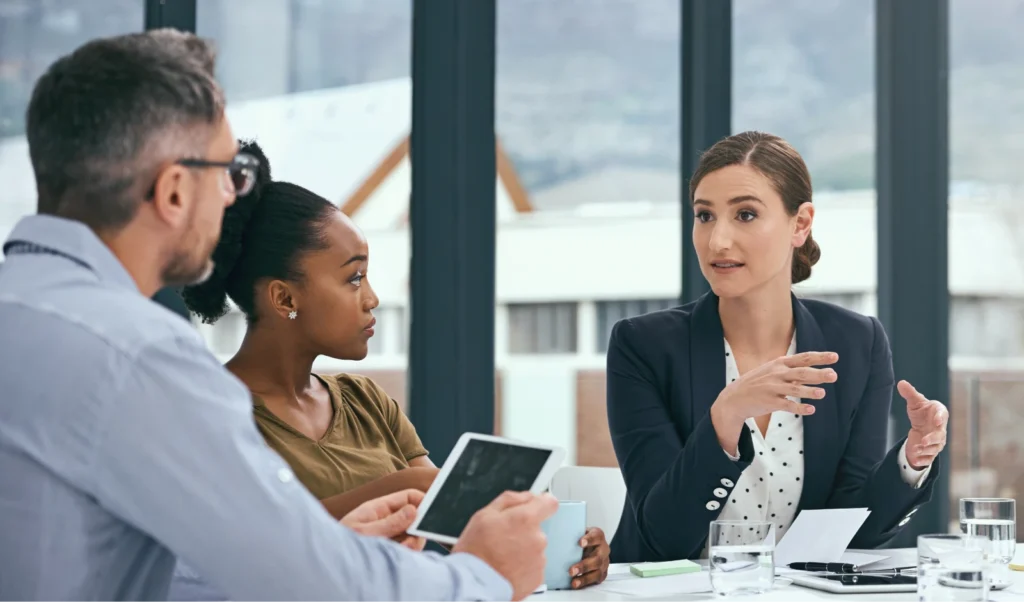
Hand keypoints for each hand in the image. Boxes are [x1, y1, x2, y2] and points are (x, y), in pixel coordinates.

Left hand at [341, 489, 426, 550]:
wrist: (327, 567)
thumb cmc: (339, 546)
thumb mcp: (365, 532)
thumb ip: (390, 522)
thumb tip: (413, 510)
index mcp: (378, 508)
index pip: (407, 496)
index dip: (422, 501)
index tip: (433, 512)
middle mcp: (385, 520)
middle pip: (414, 517)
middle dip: (418, 528)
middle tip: (414, 540)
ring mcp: (388, 535)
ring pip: (413, 535)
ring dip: (413, 543)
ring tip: (402, 551)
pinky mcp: (389, 549)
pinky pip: (406, 549)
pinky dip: (407, 553)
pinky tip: (399, 556)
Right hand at [453, 491, 557, 601]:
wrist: (474, 585)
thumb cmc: (475, 552)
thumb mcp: (483, 515)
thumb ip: (509, 500)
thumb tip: (526, 496)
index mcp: (525, 519)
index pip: (549, 503)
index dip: (541, 503)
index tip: (535, 507)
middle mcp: (537, 538)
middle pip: (536, 528)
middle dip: (523, 532)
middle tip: (502, 540)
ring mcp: (539, 559)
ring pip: (534, 548)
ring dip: (522, 550)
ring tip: (501, 557)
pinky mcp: (537, 577)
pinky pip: (533, 566)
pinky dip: (523, 567)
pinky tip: (507, 568)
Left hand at [569, 527, 609, 588]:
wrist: (588, 545)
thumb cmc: (580, 539)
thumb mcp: (577, 533)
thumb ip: (570, 535)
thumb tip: (552, 536)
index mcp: (598, 536)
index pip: (596, 536)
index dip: (589, 540)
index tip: (580, 543)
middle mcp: (603, 549)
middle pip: (597, 558)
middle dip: (584, 566)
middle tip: (571, 570)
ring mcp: (604, 562)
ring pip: (598, 572)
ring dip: (585, 578)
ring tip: (573, 582)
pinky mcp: (602, 573)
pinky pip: (596, 580)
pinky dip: (586, 583)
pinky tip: (577, 585)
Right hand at [710, 351, 838, 453]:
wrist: (734, 398)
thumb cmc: (757, 383)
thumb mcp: (772, 371)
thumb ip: (792, 371)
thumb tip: (815, 371)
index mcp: (779, 364)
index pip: (803, 358)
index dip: (819, 357)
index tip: (835, 357)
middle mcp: (777, 374)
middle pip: (801, 372)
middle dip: (818, 374)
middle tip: (834, 376)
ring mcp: (772, 388)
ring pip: (794, 388)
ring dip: (809, 391)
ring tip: (823, 394)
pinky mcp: (769, 402)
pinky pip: (787, 405)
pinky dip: (799, 407)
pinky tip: (810, 410)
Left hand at [899, 380, 947, 469]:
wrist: (921, 426)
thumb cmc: (922, 412)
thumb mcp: (915, 402)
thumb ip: (910, 393)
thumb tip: (901, 383)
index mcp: (939, 413)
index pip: (943, 414)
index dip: (941, 417)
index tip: (937, 419)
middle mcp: (941, 429)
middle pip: (940, 435)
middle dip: (933, 439)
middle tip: (924, 440)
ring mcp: (937, 442)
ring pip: (935, 448)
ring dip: (926, 450)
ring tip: (916, 448)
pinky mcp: (930, 451)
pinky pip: (929, 458)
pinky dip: (923, 460)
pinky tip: (915, 460)